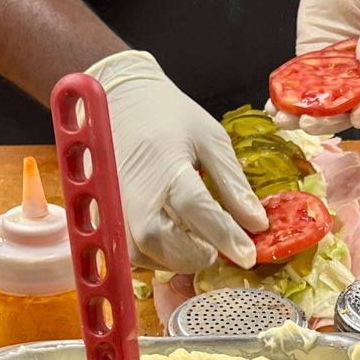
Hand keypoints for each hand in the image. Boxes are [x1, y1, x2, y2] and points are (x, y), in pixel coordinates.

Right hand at [85, 51, 267, 272]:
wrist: (122, 98)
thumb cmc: (171, 116)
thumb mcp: (212, 140)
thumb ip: (234, 184)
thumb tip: (257, 224)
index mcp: (165, 165)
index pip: (197, 210)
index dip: (226, 237)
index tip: (249, 255)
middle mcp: (133, 190)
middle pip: (161, 240)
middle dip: (196, 255)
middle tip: (219, 250)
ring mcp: (113, 203)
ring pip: (141, 253)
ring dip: (175, 261)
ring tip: (198, 248)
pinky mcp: (103, 213)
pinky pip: (127, 250)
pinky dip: (155, 257)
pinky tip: (175, 244)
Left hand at [267, 0, 359, 134]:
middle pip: (350, 109)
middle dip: (329, 120)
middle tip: (310, 123)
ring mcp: (339, 75)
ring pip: (324, 105)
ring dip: (304, 116)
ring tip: (285, 120)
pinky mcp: (315, 66)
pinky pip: (302, 87)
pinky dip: (287, 99)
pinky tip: (274, 106)